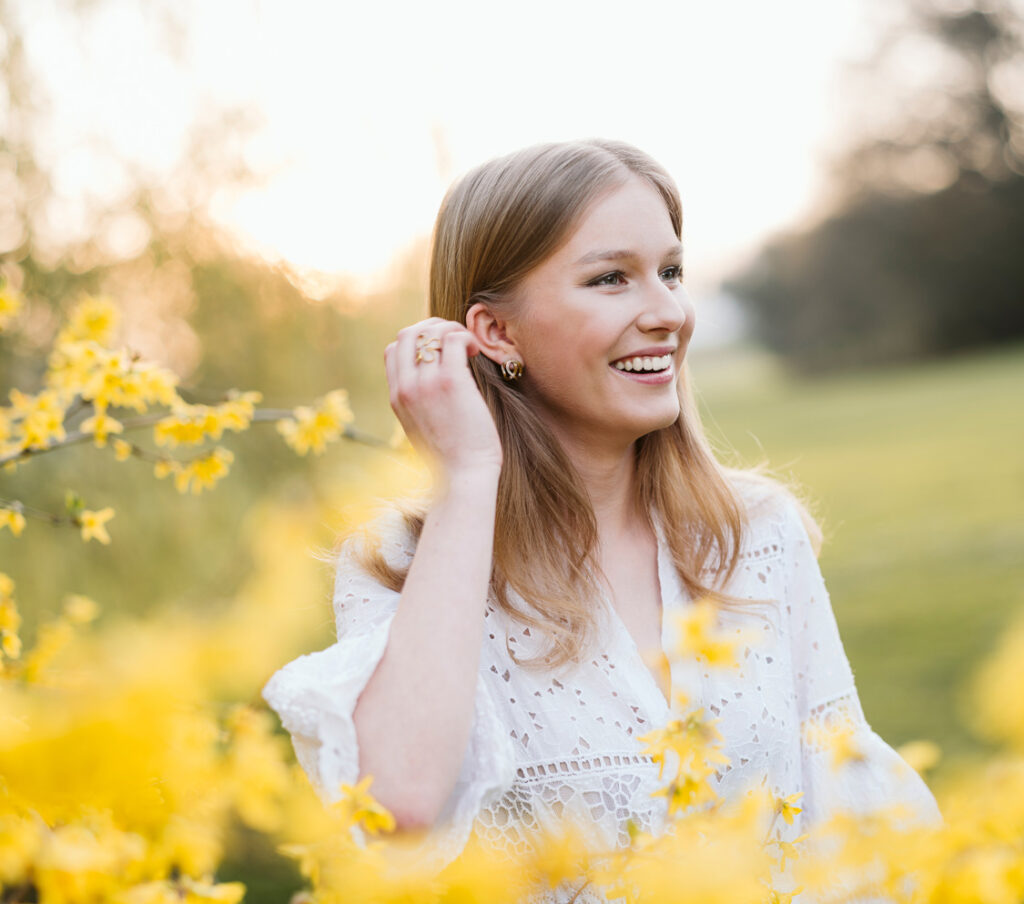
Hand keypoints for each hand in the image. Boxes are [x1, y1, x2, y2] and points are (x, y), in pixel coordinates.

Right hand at [385, 318, 502, 479]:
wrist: (463, 476)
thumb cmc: (452, 457)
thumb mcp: (421, 428)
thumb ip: (419, 403)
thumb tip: (432, 383)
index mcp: (397, 398)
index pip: (393, 350)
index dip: (417, 341)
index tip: (439, 350)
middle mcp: (406, 388)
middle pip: (408, 333)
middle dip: (432, 327)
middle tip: (455, 340)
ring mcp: (426, 383)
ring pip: (431, 332)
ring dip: (452, 330)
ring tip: (468, 346)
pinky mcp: (450, 382)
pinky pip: (453, 339)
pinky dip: (466, 337)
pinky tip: (476, 352)